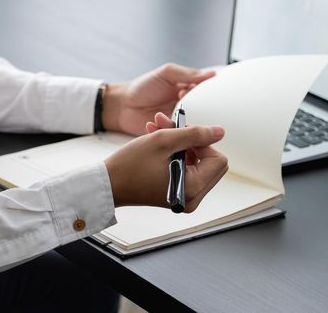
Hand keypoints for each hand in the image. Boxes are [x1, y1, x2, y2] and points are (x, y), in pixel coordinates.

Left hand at [102, 63, 215, 135]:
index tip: (200, 95)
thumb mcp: (166, 74)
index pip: (206, 95)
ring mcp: (179, 122)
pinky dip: (170, 131)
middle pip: (202, 113)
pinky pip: (177, 136)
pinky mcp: (170, 135)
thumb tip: (211, 74)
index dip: (207, 96)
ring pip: (190, 126)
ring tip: (168, 114)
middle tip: (186, 106)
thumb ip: (186, 74)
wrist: (122, 106)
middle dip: (198, 112)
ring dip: (182, 122)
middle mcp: (186, 108)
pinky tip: (158, 122)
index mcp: (188, 91)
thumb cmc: (142, 87)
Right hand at [105, 122, 227, 212]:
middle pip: (210, 162)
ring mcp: (185, 197)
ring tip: (158, 130)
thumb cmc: (129, 166)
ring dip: (180, 144)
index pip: (217, 159)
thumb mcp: (163, 141)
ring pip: (197, 163)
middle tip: (169, 129)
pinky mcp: (177, 194)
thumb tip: (219, 132)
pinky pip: (186, 170)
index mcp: (192, 188)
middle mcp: (192, 198)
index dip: (202, 142)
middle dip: (191, 142)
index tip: (181, 134)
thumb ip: (194, 134)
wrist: (108, 184)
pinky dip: (175, 154)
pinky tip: (158, 142)